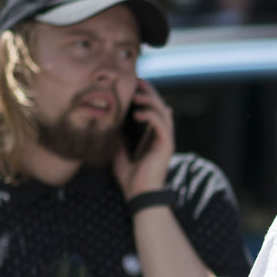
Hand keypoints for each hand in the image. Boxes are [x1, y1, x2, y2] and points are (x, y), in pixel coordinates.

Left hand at [113, 79, 174, 197]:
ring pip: (163, 111)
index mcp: (152, 135)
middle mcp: (162, 135)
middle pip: (159, 105)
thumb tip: (110, 121)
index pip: (151, 108)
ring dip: (151, 101)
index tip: (130, 85)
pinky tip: (139, 113)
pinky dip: (152, 116)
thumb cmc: (130, 177)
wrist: (139, 195)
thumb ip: (119, 136)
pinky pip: (162, 125)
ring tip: (136, 95)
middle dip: (148, 92)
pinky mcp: (167, 146)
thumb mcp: (119, 151)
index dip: (143, 95)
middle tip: (135, 81)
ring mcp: (166, 139)